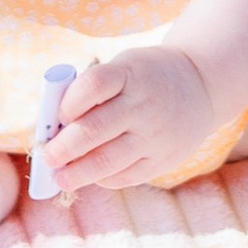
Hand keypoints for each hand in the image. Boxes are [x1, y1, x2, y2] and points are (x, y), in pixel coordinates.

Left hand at [45, 43, 218, 192]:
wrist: (200, 87)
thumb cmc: (145, 77)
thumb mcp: (124, 68)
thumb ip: (92, 91)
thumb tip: (53, 128)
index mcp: (130, 73)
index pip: (93, 86)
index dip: (69, 103)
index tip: (58, 116)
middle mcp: (143, 104)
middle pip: (93, 129)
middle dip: (62, 148)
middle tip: (47, 157)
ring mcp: (155, 134)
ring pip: (107, 160)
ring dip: (77, 173)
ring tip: (60, 177)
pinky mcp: (163, 159)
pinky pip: (125, 176)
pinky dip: (102, 179)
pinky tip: (92, 176)